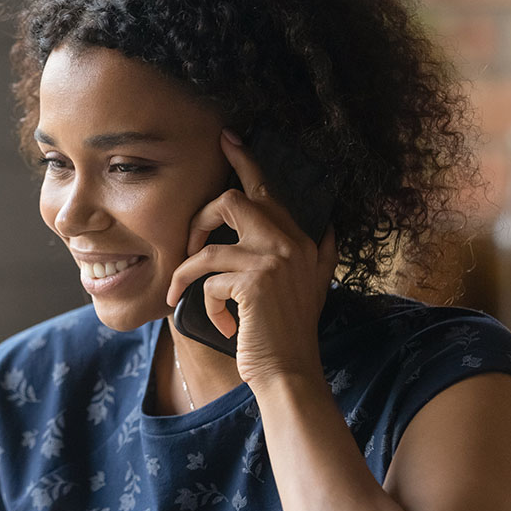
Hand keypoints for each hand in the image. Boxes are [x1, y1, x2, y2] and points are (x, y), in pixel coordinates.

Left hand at [166, 130, 338, 387]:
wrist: (290, 373)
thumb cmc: (288, 333)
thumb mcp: (311, 288)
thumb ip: (316, 255)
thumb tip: (328, 229)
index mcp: (302, 240)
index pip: (268, 190)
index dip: (245, 161)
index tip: (226, 138)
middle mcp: (292, 243)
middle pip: (233, 201)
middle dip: (200, 219)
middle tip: (188, 246)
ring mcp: (274, 260)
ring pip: (209, 246)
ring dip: (187, 271)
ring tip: (182, 293)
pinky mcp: (254, 282)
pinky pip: (207, 279)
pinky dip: (202, 301)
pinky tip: (218, 322)